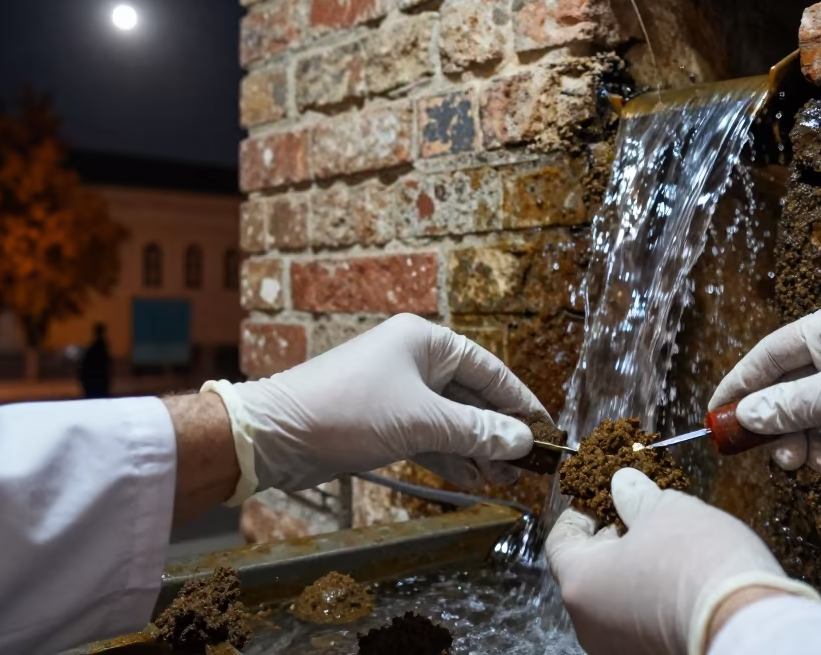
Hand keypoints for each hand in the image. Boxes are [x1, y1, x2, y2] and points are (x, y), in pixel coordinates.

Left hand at [206, 313, 549, 501]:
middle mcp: (413, 359)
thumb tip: (523, 442)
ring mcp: (397, 390)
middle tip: (529, 463)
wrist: (275, 435)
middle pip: (472, 396)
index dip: (520, 401)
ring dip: (476, 448)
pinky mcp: (382, 419)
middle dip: (498, 431)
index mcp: (425, 340)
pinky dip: (449, 455)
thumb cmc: (347, 411)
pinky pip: (428, 435)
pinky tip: (473, 479)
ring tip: (506, 479)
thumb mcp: (420, 421)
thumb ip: (476, 432)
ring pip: (450, 419)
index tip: (546, 429)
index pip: (489, 369)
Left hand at [546, 469, 819, 654]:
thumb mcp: (667, 511)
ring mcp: (618, 649)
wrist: (745, 625)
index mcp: (579, 583)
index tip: (604, 499)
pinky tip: (686, 580)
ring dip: (637, 572)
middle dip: (615, 542)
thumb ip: (637, 497)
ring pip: (616, 600)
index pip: (560, 541)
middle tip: (645, 518)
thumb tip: (623, 486)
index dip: (581, 514)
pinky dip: (654, 599)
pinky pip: (641, 622)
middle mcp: (588, 624)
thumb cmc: (696, 561)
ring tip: (673, 546)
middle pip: (589, 573)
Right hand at [710, 298, 820, 494]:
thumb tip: (748, 415)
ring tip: (819, 465)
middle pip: (787, 388)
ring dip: (808, 443)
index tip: (715, 415)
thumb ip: (793, 405)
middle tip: (778, 457)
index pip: (770, 352)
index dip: (740, 383)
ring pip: (810, 416)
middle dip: (779, 425)